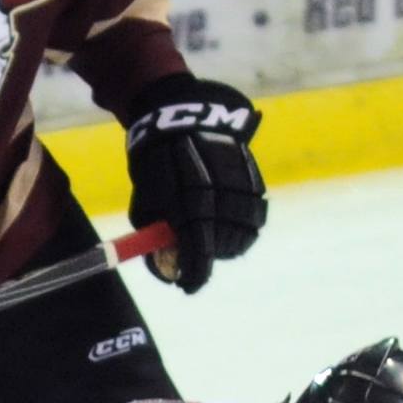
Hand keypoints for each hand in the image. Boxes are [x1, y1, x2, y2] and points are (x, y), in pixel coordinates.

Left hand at [122, 76, 266, 292]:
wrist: (177, 117)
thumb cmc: (154, 164)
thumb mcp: (145, 201)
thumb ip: (156, 234)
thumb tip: (165, 262)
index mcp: (188, 206)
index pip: (199, 254)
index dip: (194, 275)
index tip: (188, 285)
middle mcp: (218, 198)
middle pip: (225, 245)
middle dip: (212, 257)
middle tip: (199, 259)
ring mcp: (238, 185)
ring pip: (246, 230)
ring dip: (232, 242)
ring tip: (217, 241)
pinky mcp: (252, 174)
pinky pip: (257, 209)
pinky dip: (246, 221)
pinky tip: (232, 221)